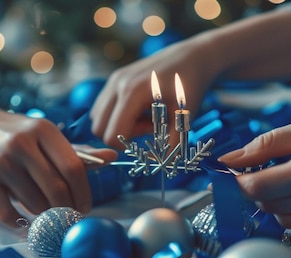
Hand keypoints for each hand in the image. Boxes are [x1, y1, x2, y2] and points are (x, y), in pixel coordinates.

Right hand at [0, 88, 116, 225]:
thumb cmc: (16, 135)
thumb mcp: (46, 136)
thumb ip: (77, 151)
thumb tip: (112, 157)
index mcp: (43, 130)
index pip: (74, 168)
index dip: (84, 194)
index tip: (86, 208)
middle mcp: (21, 143)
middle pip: (57, 189)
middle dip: (67, 210)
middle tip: (69, 218)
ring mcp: (0, 162)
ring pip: (35, 204)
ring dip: (45, 216)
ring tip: (46, 213)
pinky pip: (7, 214)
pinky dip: (21, 225)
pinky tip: (27, 224)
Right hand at [89, 37, 217, 148]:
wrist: (191, 58)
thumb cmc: (189, 87)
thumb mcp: (184, 118)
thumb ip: (172, 145)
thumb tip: (163, 167)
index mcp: (132, 92)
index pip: (110, 134)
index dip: (125, 146)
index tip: (148, 139)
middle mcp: (117, 84)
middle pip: (98, 127)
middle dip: (121, 135)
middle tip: (148, 127)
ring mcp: (113, 80)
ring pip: (98, 117)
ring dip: (119, 125)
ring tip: (146, 118)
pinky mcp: (114, 79)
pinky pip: (104, 107)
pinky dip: (118, 114)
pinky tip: (140, 109)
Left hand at [218, 112, 290, 232]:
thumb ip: (268, 143)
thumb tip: (229, 158)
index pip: (258, 188)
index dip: (237, 183)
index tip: (231, 174)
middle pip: (266, 205)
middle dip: (255, 189)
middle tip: (261, 171)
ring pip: (281, 219)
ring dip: (272, 201)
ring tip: (287, 179)